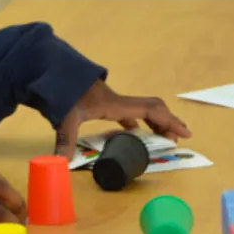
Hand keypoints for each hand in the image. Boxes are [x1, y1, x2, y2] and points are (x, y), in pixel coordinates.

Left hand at [54, 79, 191, 158]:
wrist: (48, 71)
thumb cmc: (59, 92)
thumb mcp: (64, 118)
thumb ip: (65, 140)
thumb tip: (61, 163)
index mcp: (115, 104)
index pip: (151, 111)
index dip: (170, 122)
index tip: (185, 134)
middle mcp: (116, 101)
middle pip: (151, 109)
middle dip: (166, 123)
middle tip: (175, 139)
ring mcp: (109, 100)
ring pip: (139, 110)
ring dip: (153, 123)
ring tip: (161, 138)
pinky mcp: (100, 102)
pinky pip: (125, 112)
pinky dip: (135, 122)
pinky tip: (134, 132)